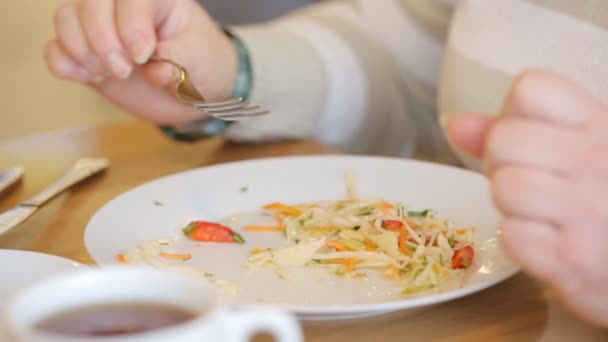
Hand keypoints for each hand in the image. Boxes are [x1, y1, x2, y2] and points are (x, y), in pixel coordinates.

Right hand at [44, 0, 237, 124]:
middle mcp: (122, 6)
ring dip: (83, 52)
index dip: (131, 26)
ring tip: (113, 74)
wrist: (194, 88)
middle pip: (91, 3)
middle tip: (124, 71)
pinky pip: (55, 50)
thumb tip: (156, 69)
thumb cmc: (202, 63)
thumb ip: (181, 60)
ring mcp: (100, 27)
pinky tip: (92, 78)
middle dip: (102, 41)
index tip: (143, 57)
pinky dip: (66, 65)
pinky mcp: (86, 53)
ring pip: (67, 19)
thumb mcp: (202, 60)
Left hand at [446, 70, 607, 326]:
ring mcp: (591, 210)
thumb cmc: (602, 200)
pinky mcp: (575, 257)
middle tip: (533, 183)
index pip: (530, 88)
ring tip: (540, 213)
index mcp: (600, 125)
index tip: (533, 139)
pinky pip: (511, 235)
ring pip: (503, 186)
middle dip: (501, 164)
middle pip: (502, 139)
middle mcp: (599, 160)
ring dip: (509, 205)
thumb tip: (454, 122)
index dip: (514, 115)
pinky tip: (547, 242)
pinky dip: (520, 242)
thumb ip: (515, 131)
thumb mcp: (574, 152)